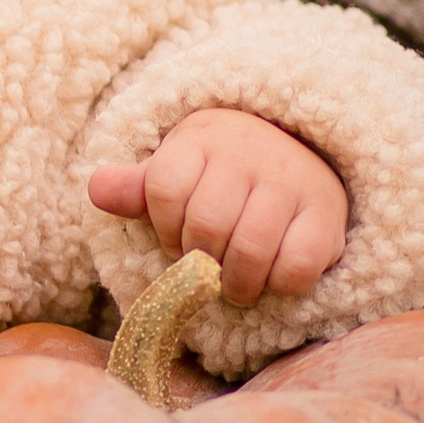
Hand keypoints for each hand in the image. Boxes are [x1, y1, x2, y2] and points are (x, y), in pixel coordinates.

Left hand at [87, 108, 347, 306]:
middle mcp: (249, 154)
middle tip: (206, 265)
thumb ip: (137, 187)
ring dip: (236, 282)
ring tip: (232, 283)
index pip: (164, 188)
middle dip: (199, 259)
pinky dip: (278, 284)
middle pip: (207, 224)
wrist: (300, 151)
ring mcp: (291, 183)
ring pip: (251, 249)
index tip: (174, 238)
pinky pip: (295, 266)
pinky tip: (271, 277)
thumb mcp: (177, 169)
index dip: (163, 228)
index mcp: (202, 138)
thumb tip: (97, 190)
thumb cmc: (223, 172)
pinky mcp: (326, 215)